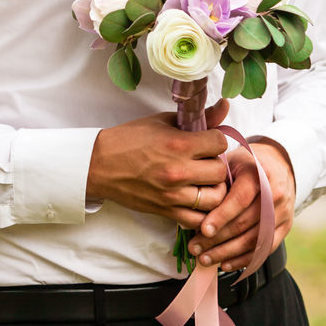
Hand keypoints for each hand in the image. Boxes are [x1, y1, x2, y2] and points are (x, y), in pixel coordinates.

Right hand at [86, 101, 230, 227]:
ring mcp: (173, 194)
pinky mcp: (166, 211)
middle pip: (220, 171)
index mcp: (178, 144)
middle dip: (216, 163)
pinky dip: (203, 211)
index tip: (208, 141)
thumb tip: (225, 106)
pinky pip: (199, 219)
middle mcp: (178, 171)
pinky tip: (196, 199)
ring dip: (213, 188)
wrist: (100, 164)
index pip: (220, 143)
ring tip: (204, 181)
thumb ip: (198, 117)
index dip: (216, 140)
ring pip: (216, 198)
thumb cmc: (130, 139)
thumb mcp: (162, 121)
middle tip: (205, 161)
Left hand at [188, 141, 294, 271]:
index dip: (221, 216)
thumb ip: (216, 183)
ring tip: (204, 259)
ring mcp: (283, 212)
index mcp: (259, 174)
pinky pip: (265, 249)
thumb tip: (193, 209)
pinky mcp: (285, 227)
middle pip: (245, 223)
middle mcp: (275, 194)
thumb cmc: (246, 164)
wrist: (277, 164)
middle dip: (217, 239)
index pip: (240, 199)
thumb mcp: (231, 163)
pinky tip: (225, 264)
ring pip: (254, 240)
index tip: (202, 230)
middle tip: (194, 248)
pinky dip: (243, 259)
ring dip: (227, 253)